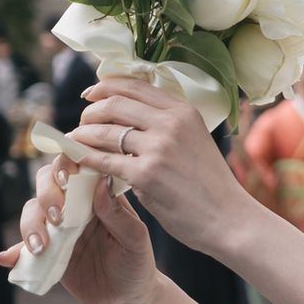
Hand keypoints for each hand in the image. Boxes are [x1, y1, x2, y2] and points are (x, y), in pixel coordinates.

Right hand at [0, 159, 158, 303]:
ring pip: (31, 212)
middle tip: (58, 217)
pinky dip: (12, 252)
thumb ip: (117, 214)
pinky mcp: (47, 252)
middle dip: (46, 195)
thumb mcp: (134, 239)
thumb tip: (101, 182)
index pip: (78, 169)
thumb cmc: (137, 262)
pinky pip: (22, 248)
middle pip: (47, 184)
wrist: (127, 297)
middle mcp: (75, 208)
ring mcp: (58, 229)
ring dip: (30, 225)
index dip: (67, 165)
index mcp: (99, 197)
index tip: (67, 178)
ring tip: (41, 247)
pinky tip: (7, 258)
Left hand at [65, 78, 246, 253]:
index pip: (136, 86)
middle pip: (115, 103)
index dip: (106, 86)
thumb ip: (168, 127)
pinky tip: (77, 160)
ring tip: (75, 141)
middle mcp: (172, 123)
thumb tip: (128, 120)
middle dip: (91, 111)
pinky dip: (84, 158)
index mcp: (185, 112)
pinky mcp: (145, 174)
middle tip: (83, 123)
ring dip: (82, 134)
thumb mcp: (196, 141)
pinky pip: (102, 160)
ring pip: (104, 130)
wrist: (228, 217)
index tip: (91, 94)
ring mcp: (158, 147)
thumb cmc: (211, 186)